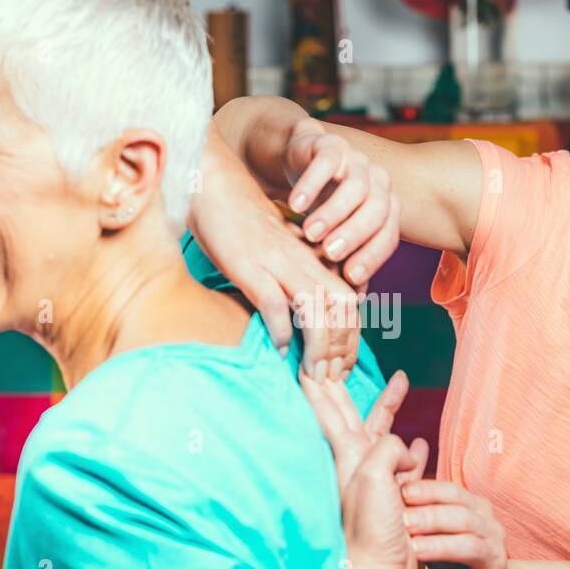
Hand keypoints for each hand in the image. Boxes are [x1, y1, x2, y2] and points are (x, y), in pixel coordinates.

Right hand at [191, 128, 360, 376]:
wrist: (218, 189)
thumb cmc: (249, 228)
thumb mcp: (284, 254)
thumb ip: (301, 280)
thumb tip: (309, 322)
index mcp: (316, 261)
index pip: (350, 304)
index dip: (352, 339)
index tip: (344, 367)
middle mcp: (305, 262)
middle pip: (342, 309)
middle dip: (342, 348)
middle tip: (333, 379)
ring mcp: (279, 263)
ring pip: (316, 309)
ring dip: (319, 346)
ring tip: (313, 373)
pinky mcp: (251, 266)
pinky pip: (274, 303)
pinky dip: (279, 329)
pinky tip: (278, 348)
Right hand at [284, 117, 400, 290]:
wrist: (297, 161)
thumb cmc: (317, 208)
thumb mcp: (330, 239)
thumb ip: (341, 266)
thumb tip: (350, 307)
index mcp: (383, 209)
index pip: (388, 235)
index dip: (373, 256)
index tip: (350, 276)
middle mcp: (376, 183)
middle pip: (378, 210)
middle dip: (355, 234)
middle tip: (329, 253)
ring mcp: (355, 160)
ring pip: (357, 186)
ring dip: (334, 212)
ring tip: (310, 233)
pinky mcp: (330, 144)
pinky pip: (327, 162)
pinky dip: (312, 184)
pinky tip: (294, 205)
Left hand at [301, 371, 427, 568]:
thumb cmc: (369, 529)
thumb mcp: (374, 476)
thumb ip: (388, 449)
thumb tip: (409, 448)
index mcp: (347, 454)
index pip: (328, 409)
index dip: (318, 383)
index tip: (304, 357)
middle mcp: (357, 463)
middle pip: (354, 412)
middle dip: (352, 384)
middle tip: (344, 357)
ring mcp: (376, 480)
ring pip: (383, 433)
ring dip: (391, 408)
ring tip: (400, 383)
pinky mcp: (395, 498)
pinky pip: (406, 462)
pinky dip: (413, 448)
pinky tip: (420, 443)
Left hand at [401, 481, 510, 568]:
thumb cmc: (453, 555)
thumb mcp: (442, 530)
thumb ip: (426, 508)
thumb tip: (397, 480)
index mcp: (477, 509)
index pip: (454, 493)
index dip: (429, 491)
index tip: (402, 492)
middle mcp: (490, 530)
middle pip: (463, 517)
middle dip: (432, 517)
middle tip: (404, 521)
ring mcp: (494, 559)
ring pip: (470, 547)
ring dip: (440, 546)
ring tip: (414, 550)